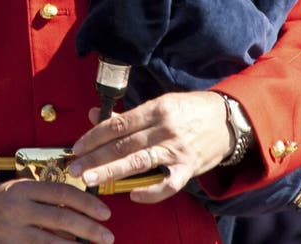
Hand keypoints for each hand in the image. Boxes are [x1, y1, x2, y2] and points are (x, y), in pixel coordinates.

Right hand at [0, 178, 113, 242]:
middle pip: (61, 219)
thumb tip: (81, 213)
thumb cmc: (2, 202)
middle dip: (89, 229)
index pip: (62, 192)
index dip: (87, 202)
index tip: (105, 213)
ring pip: (51, 243)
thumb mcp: (21, 190)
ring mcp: (11, 233)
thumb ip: (46, 198)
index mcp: (24, 189)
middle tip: (108, 237)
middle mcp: (18, 210)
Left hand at [68, 91, 231, 203]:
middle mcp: (165, 128)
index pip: (119, 124)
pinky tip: (132, 195)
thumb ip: (128, 114)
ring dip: (111, 172)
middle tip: (74, 167)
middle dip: (96, 157)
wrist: (226, 120)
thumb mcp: (160, 103)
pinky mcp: (189, 168)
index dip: (95, 135)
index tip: (77, 146)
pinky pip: (167, 185)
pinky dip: (149, 193)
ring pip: (138, 163)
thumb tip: (94, 116)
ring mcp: (177, 150)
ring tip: (90, 179)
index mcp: (156, 108)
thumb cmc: (188, 109)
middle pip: (124, 145)